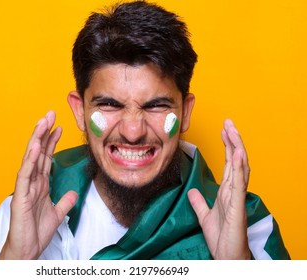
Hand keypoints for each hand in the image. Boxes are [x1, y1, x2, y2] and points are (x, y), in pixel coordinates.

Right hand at [0, 111, 77, 258]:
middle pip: (38, 152)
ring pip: (30, 158)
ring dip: (37, 139)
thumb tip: (74, 192)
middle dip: (44, 132)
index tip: (59, 127)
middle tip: (50, 114)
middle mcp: (32, 182)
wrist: (28, 250)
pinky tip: (36, 145)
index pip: (46, 158)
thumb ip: (65, 201)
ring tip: (43, 121)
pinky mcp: (21, 195)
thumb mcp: (57, 213)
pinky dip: (30, 159)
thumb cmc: (36, 231)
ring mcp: (25, 187)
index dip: (52, 142)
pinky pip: (25, 174)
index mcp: (40, 184)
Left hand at [187, 119, 250, 258]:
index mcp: (227, 191)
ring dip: (237, 147)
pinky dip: (238, 167)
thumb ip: (199, 202)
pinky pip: (238, 182)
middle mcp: (234, 190)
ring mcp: (237, 196)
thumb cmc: (221, 238)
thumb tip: (191, 191)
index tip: (224, 129)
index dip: (227, 146)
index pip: (228, 163)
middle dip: (233, 140)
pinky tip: (237, 153)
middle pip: (236, 159)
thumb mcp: (205, 215)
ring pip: (240, 166)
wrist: (226, 256)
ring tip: (232, 129)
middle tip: (228, 122)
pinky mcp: (237, 205)